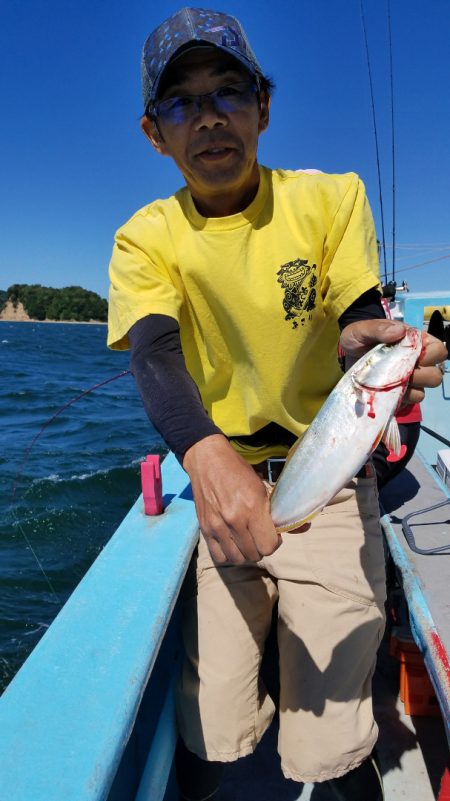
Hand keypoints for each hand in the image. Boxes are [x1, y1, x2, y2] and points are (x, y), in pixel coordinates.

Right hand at [183, 434, 281, 563]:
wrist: (207, 460)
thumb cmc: (238, 471)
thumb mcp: (262, 487)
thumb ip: (279, 512)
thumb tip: (306, 528)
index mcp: (253, 507)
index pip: (269, 546)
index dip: (274, 542)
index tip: (272, 534)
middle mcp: (235, 520)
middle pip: (254, 554)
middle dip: (260, 547)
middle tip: (259, 536)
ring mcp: (217, 526)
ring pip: (237, 559)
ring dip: (245, 553)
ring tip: (245, 541)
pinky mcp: (204, 529)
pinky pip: (219, 556)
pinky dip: (228, 554)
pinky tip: (231, 544)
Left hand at [340, 319, 446, 404]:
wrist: (346, 357)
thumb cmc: (358, 338)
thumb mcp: (362, 330)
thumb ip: (378, 328)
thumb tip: (400, 331)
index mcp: (414, 343)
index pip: (439, 350)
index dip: (430, 355)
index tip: (411, 355)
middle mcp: (416, 363)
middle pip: (436, 375)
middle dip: (421, 375)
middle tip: (400, 371)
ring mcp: (408, 381)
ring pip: (423, 392)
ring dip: (408, 389)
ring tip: (391, 381)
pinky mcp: (399, 396)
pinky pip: (407, 403)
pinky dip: (398, 398)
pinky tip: (385, 391)